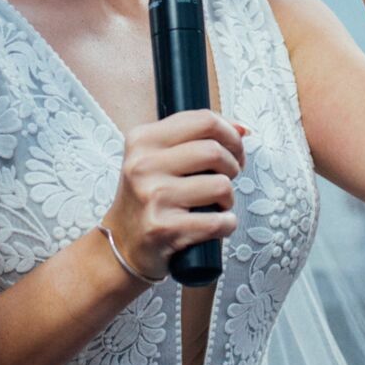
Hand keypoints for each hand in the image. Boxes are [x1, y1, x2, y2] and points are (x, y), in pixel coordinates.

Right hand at [101, 111, 248, 281]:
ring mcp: (153, 196)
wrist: (122, 243)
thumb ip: (194, 137)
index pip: (204, 120)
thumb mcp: (157, 157)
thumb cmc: (148, 197)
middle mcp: (143, 165)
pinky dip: (227, 224)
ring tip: (216, 204)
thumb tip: (241, 129)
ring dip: (229, 198)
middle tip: (228, 177)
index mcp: (143, 139)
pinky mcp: (163, 228)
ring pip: (221, 185)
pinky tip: (215, 225)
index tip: (235, 149)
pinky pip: (218, 221)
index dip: (230, 133)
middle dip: (233, 166)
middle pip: (214, 151)